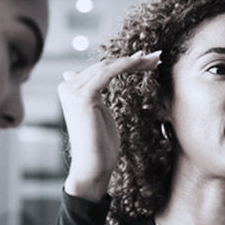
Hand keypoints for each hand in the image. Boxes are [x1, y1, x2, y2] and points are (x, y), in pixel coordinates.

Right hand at [58, 50, 161, 200]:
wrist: (93, 166)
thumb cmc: (100, 145)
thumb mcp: (99, 114)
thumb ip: (93, 95)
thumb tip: (84, 79)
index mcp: (70, 88)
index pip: (101, 69)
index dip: (125, 62)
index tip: (147, 60)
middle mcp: (68, 86)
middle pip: (105, 65)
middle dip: (134, 60)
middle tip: (157, 57)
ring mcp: (73, 90)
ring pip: (108, 66)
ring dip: (135, 61)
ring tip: (156, 60)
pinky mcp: (83, 95)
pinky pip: (108, 73)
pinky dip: (127, 66)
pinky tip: (142, 64)